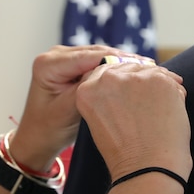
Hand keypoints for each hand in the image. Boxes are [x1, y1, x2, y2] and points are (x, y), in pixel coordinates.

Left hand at [8, 45, 152, 170]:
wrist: (37, 140)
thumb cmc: (48, 130)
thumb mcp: (67, 112)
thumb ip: (86, 91)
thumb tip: (109, 74)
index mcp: (49, 63)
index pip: (91, 56)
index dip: (120, 61)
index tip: (146, 67)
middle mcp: (56, 55)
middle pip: (98, 53)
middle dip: (127, 61)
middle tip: (156, 68)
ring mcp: (65, 60)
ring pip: (102, 57)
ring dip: (126, 64)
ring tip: (153, 70)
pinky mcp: (74, 68)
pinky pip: (100, 64)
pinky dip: (118, 69)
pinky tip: (139, 74)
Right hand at [76, 62, 191, 182]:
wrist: (147, 168)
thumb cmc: (126, 153)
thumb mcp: (101, 120)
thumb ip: (108, 95)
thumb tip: (131, 76)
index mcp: (87, 89)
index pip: (107, 72)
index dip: (123, 83)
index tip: (133, 98)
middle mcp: (107, 78)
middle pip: (129, 67)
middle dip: (141, 84)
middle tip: (149, 110)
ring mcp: (134, 77)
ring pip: (151, 71)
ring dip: (158, 88)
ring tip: (158, 115)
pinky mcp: (158, 79)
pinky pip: (169, 79)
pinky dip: (174, 93)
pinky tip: (170, 112)